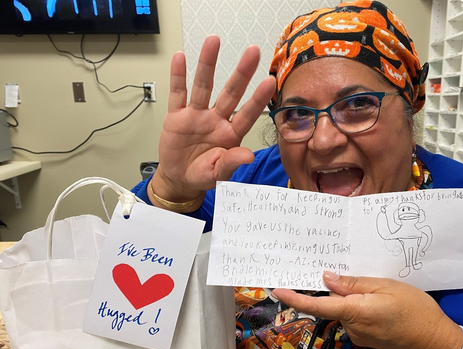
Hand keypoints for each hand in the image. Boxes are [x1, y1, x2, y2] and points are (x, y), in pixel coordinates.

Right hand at [151, 35, 275, 202]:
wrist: (179, 178)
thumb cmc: (202, 175)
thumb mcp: (218, 174)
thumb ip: (231, 163)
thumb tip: (248, 156)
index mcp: (230, 135)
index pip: (247, 114)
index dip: (258, 99)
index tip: (269, 81)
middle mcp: (216, 120)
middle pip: (230, 92)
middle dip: (241, 72)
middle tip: (253, 51)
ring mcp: (197, 115)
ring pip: (204, 86)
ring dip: (208, 64)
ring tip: (213, 41)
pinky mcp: (177, 116)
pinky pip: (178, 93)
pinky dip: (178, 76)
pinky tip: (181, 58)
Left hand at [272, 272, 462, 348]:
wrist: (436, 344)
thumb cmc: (416, 311)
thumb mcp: (388, 288)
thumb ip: (355, 284)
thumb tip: (327, 279)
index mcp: (356, 312)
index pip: (317, 306)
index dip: (295, 298)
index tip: (277, 289)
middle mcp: (352, 327)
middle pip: (332, 304)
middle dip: (335, 289)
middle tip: (348, 271)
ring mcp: (359, 335)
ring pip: (344, 310)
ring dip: (351, 297)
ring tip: (377, 288)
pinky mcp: (366, 339)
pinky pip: (354, 317)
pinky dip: (359, 307)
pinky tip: (379, 301)